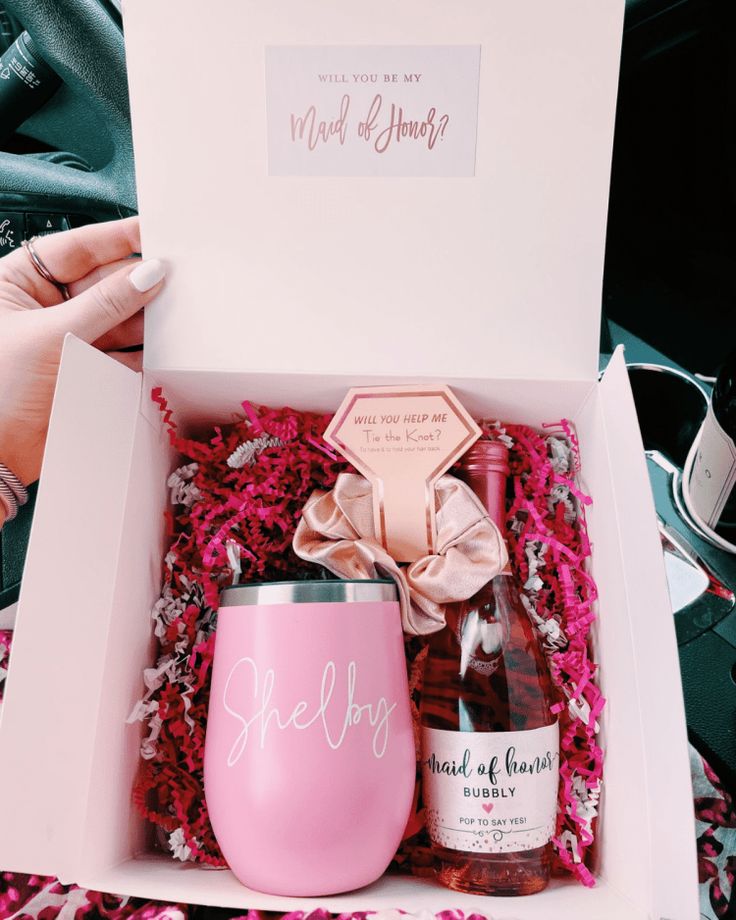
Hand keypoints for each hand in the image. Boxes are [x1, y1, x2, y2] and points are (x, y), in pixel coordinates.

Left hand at [0, 216, 165, 498]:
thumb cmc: (1, 386)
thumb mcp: (52, 334)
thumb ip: (106, 303)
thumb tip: (151, 273)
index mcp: (20, 281)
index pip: (76, 249)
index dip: (116, 238)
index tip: (156, 230)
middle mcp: (45, 306)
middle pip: (103, 283)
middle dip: (139, 282)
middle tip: (182, 276)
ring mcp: (67, 338)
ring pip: (118, 319)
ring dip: (147, 319)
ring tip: (180, 313)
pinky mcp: (85, 369)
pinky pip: (123, 351)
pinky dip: (145, 350)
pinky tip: (168, 344)